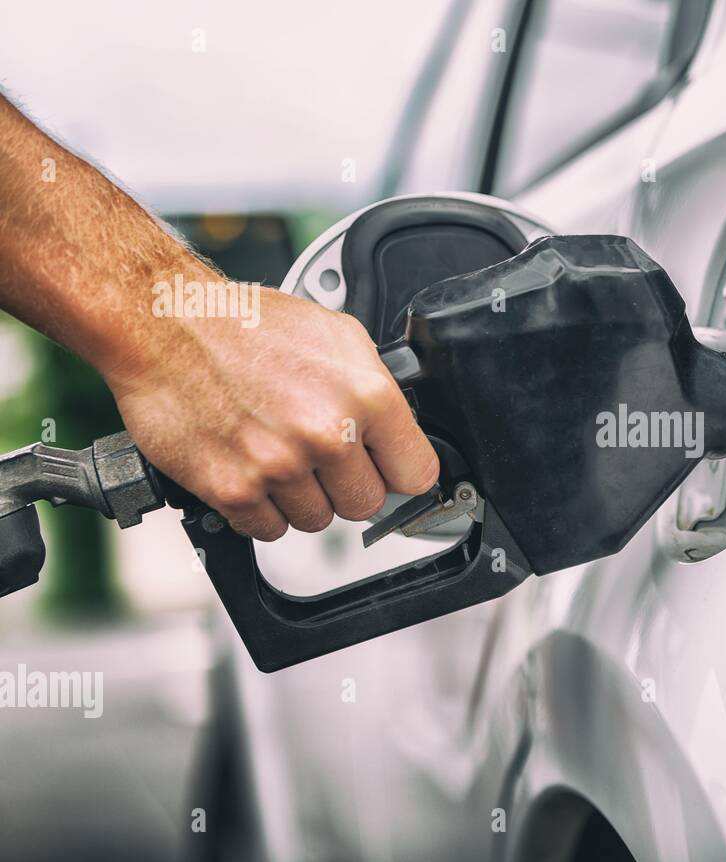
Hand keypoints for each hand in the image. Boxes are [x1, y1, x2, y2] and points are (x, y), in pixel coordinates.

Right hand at [102, 279, 438, 540]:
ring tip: (278, 453)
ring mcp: (280, 466)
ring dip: (301, 497)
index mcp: (365, 396)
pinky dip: (261, 509)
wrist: (164, 322)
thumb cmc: (246, 323)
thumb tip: (399, 433)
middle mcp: (326, 434)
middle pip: (366, 504)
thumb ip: (377, 389)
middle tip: (319, 455)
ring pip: (318, 520)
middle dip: (346, 484)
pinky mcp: (234, 490)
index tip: (387, 471)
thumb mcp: (338, 336)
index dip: (399, 472)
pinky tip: (251, 470)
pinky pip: (269, 530)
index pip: (415, 473)